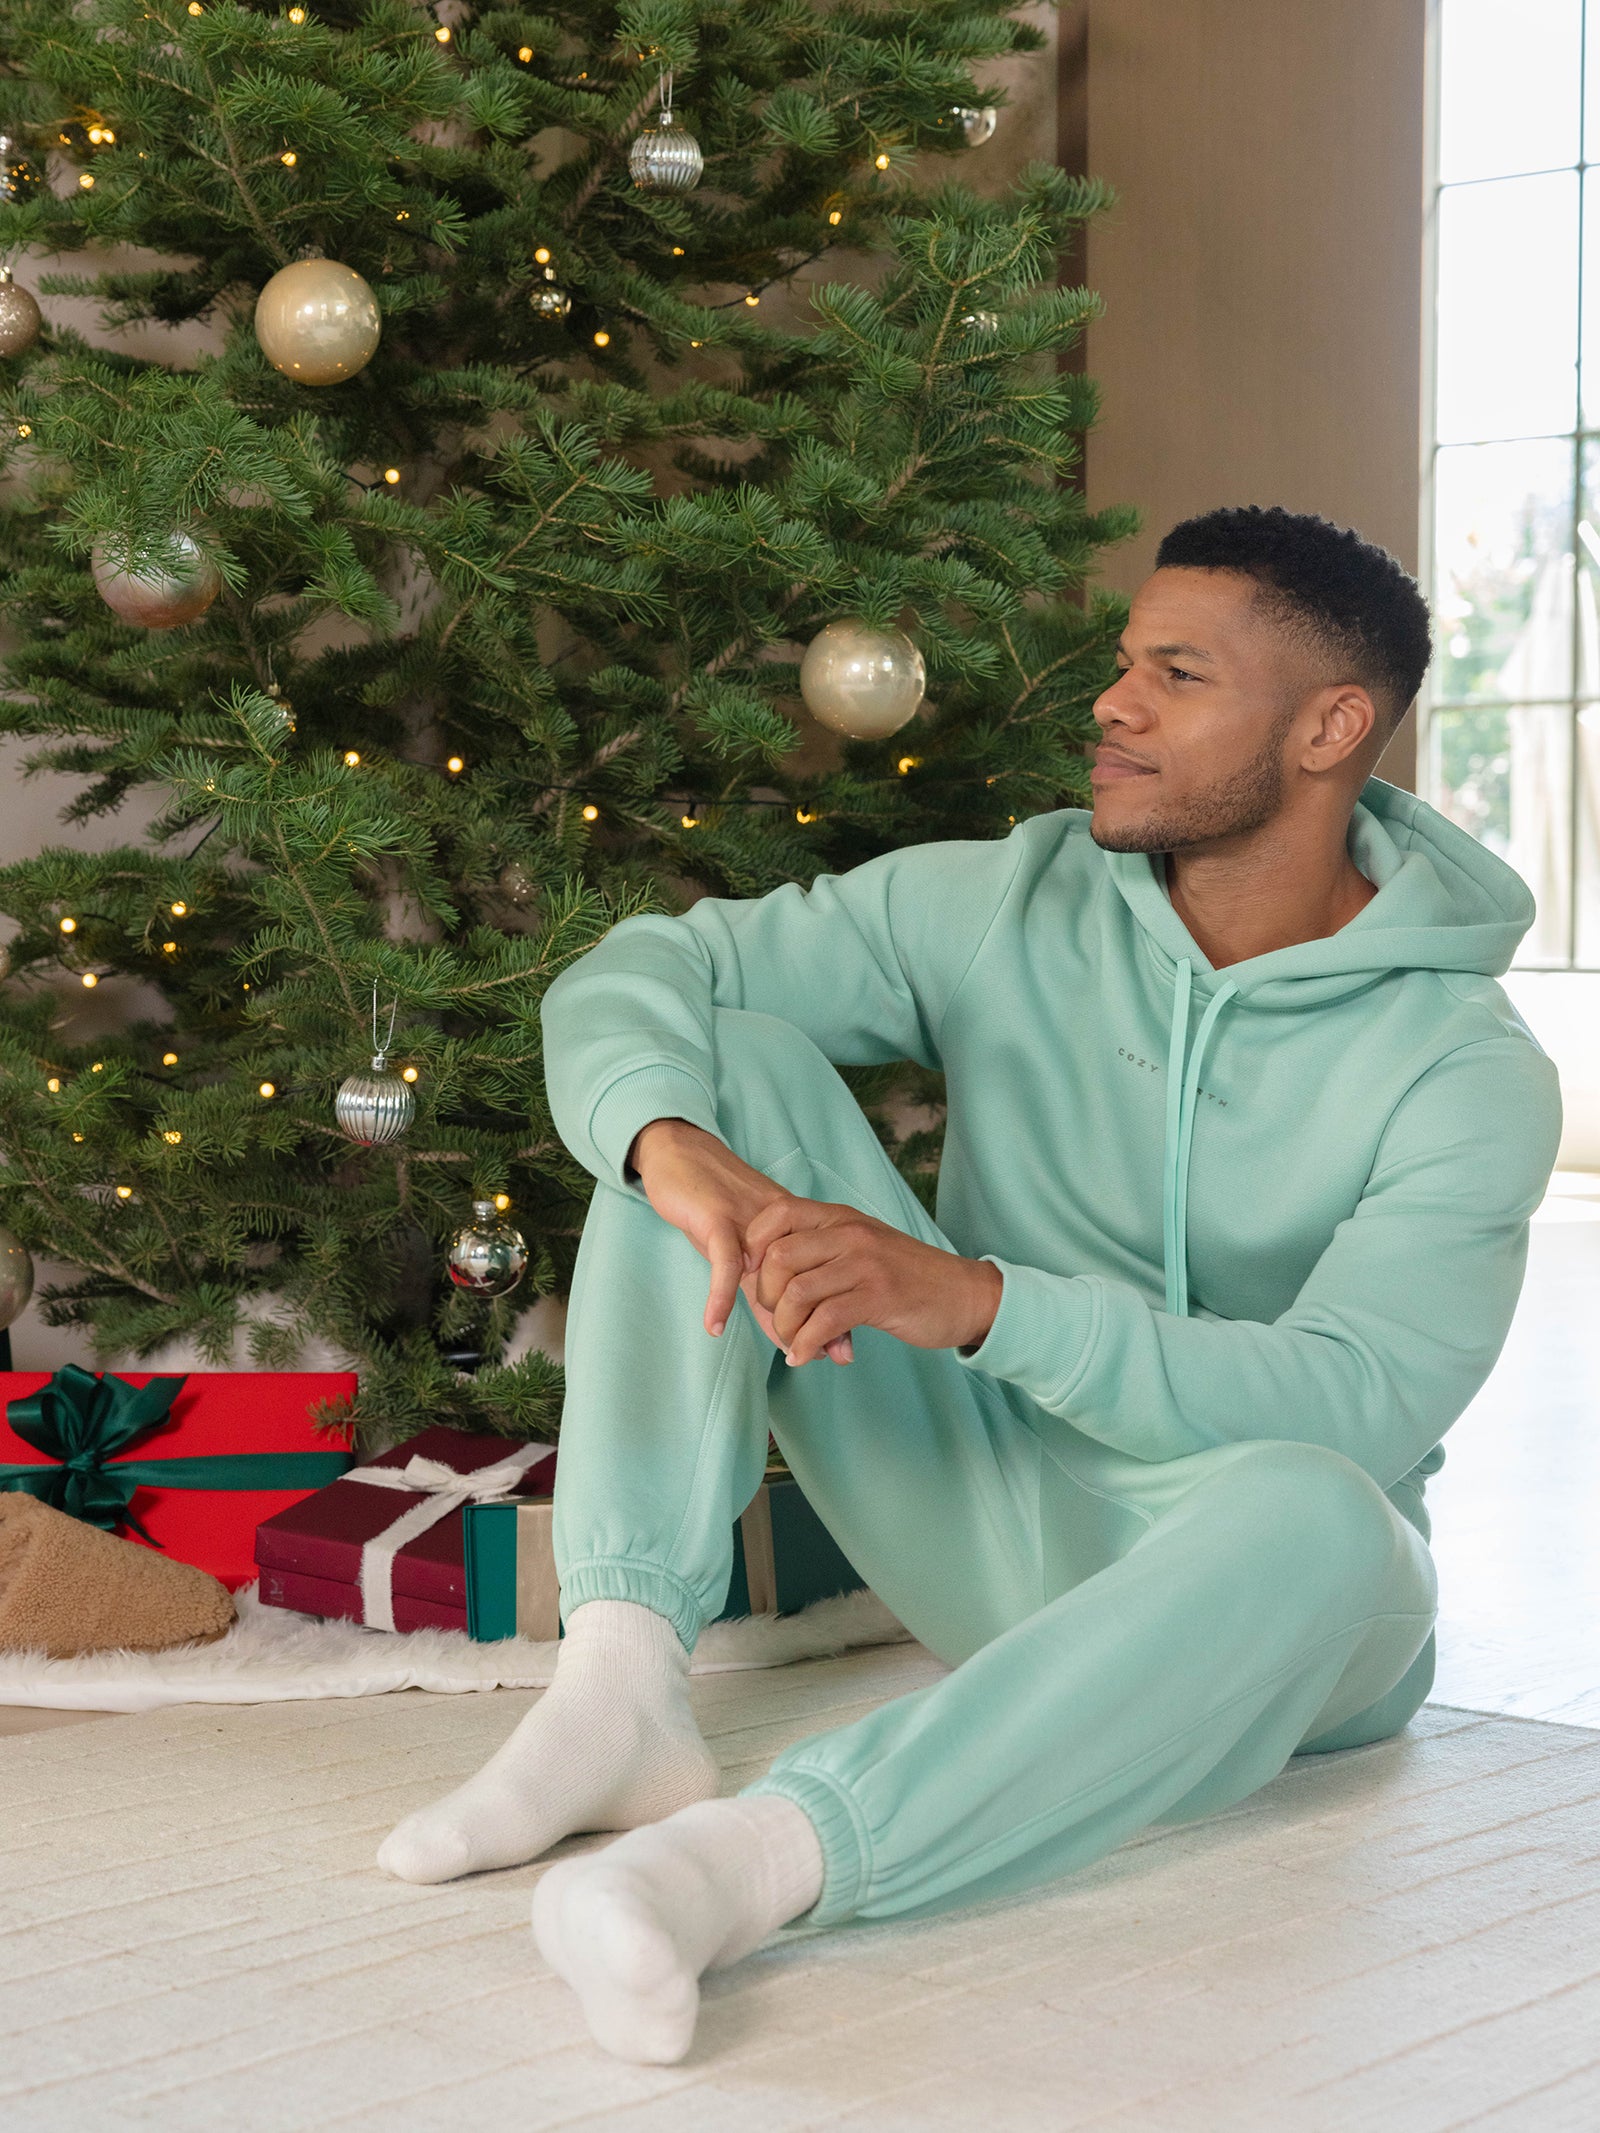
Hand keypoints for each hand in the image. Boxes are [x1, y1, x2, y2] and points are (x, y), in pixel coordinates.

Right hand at [626, 1118, 851, 1360]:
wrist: (679, 1153)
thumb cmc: (711, 1205)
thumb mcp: (743, 1248)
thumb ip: (764, 1287)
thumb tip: (787, 1331)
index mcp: (792, 1228)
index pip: (817, 1279)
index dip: (830, 1314)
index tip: (841, 1350)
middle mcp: (780, 1225)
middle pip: (805, 1278)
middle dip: (817, 1320)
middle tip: (820, 1355)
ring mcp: (750, 1222)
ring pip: (774, 1273)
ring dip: (781, 1313)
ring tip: (786, 1347)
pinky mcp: (717, 1219)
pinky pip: (725, 1263)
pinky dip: (721, 1296)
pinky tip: (715, 1325)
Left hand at [742, 1196, 1002, 1367]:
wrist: (967, 1295)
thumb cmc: (910, 1277)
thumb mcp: (864, 1250)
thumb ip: (824, 1255)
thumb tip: (770, 1280)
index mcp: (842, 1218)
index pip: (777, 1213)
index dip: (753, 1245)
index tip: (756, 1277)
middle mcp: (850, 1233)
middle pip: (777, 1256)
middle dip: (765, 1296)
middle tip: (778, 1319)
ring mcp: (865, 1263)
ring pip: (796, 1292)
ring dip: (785, 1327)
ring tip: (794, 1343)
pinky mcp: (879, 1296)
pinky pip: (824, 1321)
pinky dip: (805, 1346)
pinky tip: (806, 1357)